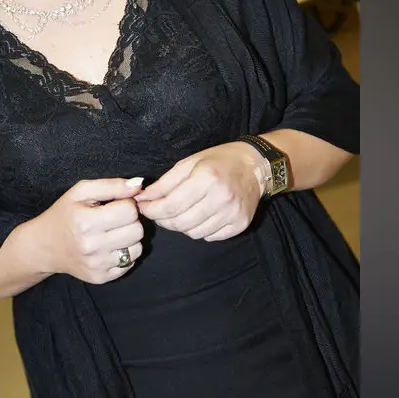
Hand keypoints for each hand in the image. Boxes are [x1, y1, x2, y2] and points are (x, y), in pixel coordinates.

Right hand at [32, 177, 145, 284]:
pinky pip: (130, 264)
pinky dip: (125, 254)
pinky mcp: (100, 277)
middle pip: (137, 230)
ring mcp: (97, 265)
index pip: (130, 211)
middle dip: (130, 221)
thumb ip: (112, 185)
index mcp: (86, 222)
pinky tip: (110, 247)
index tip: (115, 205)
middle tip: (115, 219)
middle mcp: (91, 246)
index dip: (126, 204)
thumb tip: (139, 185)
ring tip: (113, 233)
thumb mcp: (81, 191)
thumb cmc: (64, 214)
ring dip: (130, 239)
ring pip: (137, 248)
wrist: (45, 246)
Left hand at [134, 142, 264, 241]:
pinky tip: (199, 216)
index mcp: (207, 178)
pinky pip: (210, 237)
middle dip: (163, 220)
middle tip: (158, 212)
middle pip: (181, 223)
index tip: (144, 207)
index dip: (152, 210)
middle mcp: (221, 198)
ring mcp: (233, 213)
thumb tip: (143, 198)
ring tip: (180, 212)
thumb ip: (165, 183)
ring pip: (194, 233)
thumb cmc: (219, 161)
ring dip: (181, 226)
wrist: (255, 166)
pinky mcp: (240, 224)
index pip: (171, 205)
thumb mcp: (189, 163)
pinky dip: (199, 230)